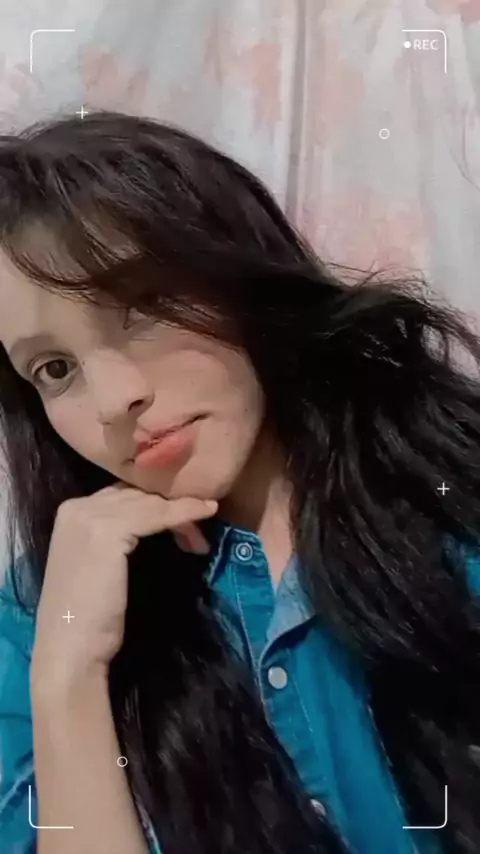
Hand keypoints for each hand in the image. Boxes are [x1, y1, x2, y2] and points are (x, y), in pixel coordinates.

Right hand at [31, 482, 217, 681]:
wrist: (71, 648)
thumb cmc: (89, 616)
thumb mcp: (101, 563)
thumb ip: (117, 537)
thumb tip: (155, 520)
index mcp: (71, 512)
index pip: (124, 495)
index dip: (156, 505)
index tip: (184, 523)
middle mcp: (77, 507)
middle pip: (138, 495)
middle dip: (170, 509)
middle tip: (196, 537)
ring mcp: (89, 517)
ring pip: (151, 503)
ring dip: (183, 515)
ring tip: (200, 540)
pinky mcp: (107, 532)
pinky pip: (158, 515)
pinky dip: (184, 513)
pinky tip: (205, 513)